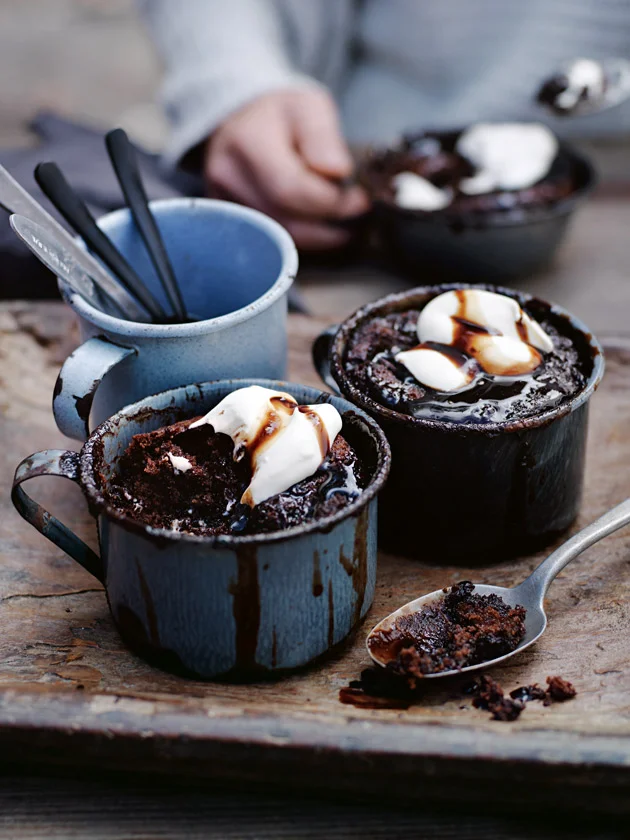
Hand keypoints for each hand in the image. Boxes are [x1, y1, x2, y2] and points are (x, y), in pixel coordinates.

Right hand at [204, 88, 369, 249]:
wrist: (238, 124)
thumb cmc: (280, 115)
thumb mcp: (310, 108)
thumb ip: (323, 139)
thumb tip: (338, 172)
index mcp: (248, 142)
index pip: (291, 189)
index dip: (331, 203)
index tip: (360, 201)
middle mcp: (227, 177)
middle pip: (284, 221)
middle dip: (328, 224)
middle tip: (355, 214)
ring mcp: (223, 203)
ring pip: (277, 240)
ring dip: (316, 238)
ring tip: (340, 222)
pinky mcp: (226, 223)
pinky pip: (268, 244)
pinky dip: (298, 240)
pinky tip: (317, 228)